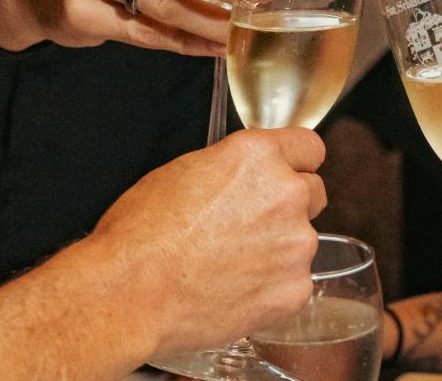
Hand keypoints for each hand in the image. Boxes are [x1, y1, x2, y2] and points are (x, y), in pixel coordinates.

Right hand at [88, 128, 327, 353]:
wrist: (129, 294)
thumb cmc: (140, 234)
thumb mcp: (183, 171)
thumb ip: (233, 168)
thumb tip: (245, 178)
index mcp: (258, 156)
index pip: (309, 147)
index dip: (294, 163)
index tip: (288, 174)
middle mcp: (287, 194)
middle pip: (312, 193)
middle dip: (288, 207)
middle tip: (248, 227)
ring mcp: (295, 244)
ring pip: (302, 242)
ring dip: (279, 250)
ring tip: (229, 266)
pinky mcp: (293, 290)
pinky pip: (295, 283)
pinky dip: (272, 288)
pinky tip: (235, 290)